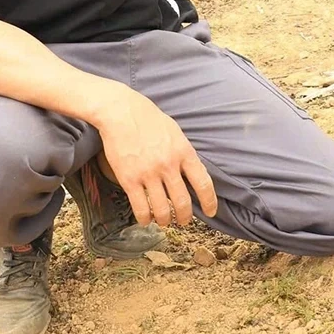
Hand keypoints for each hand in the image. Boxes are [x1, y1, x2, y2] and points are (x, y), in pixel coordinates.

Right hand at [95, 86, 217, 227]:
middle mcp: (168, 165)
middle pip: (183, 202)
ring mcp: (148, 173)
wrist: (122, 112)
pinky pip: (140, 208)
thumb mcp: (175, 132)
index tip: (211, 212)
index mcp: (183, 152)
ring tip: (164, 220)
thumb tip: (194, 173)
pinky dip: (145, 218)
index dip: (209, 202)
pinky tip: (145, 218)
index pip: (203, 183)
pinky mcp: (129, 179)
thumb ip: (185, 153)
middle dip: (185, 217)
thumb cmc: (150, 120)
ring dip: (165, 220)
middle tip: (183, 221)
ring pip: (162, 210)